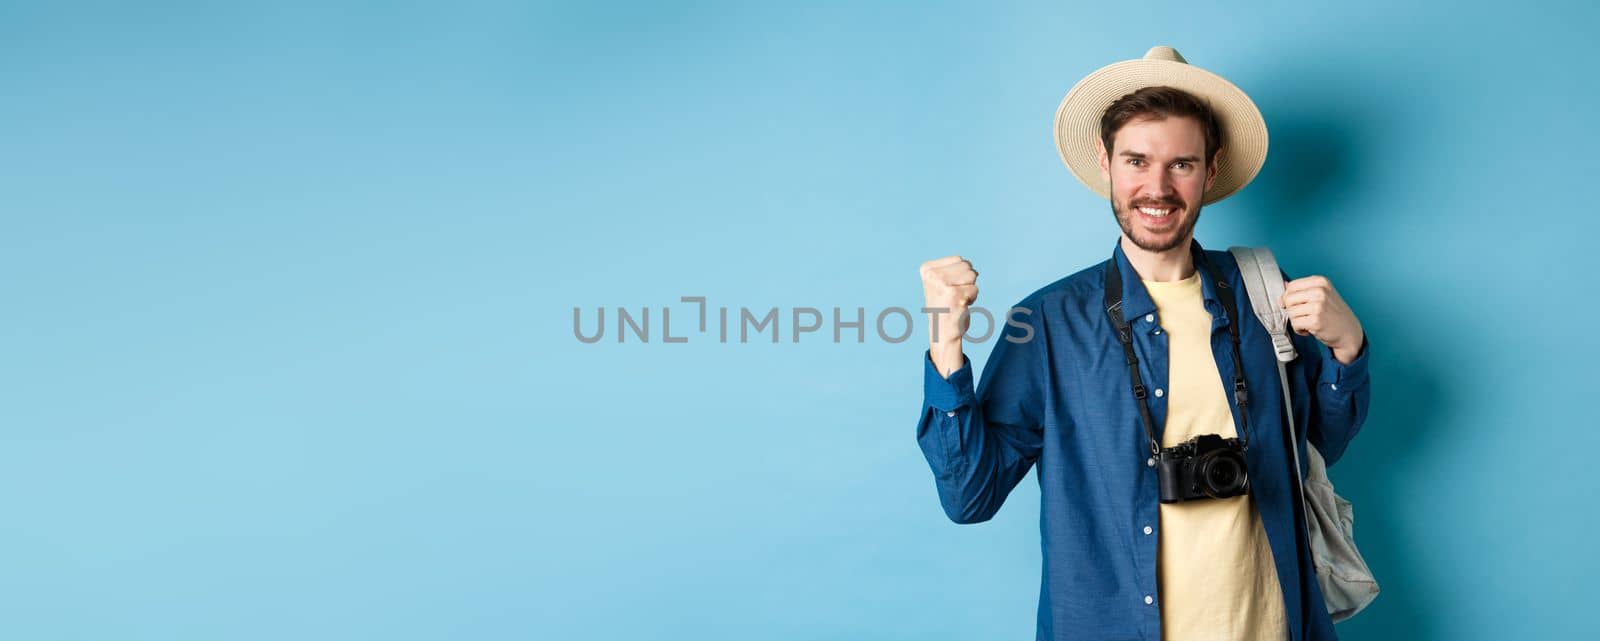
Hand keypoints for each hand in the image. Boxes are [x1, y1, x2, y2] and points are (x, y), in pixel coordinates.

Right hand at [920, 256, 977, 376]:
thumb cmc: (945, 306)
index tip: (947, 289)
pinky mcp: (955, 294)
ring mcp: (943, 284)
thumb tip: (973, 270)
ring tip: (957, 300)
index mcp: (927, 269)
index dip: (959, 274)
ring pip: (972, 275)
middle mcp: (932, 275)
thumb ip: (954, 269)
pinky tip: (960, 306)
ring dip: (970, 289)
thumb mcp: (941, 282)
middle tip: (954, 295)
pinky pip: (975, 289)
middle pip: (966, 265)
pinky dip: (972, 298)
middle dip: (966, 281)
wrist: (942, 332)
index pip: (958, 259)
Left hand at [1279, 275, 1364, 364]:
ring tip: (1308, 322)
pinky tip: (1309, 329)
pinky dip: (1299, 329)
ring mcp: (1319, 306)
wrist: (1349, 332)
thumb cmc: (1333, 314)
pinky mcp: (1316, 320)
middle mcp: (1320, 291)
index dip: (1288, 297)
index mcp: (1321, 282)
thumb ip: (1303, 289)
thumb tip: (1284, 284)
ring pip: (1290, 312)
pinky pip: (1295, 324)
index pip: (1291, 286)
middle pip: (1288, 299)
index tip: (1295, 305)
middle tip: (1303, 315)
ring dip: (1296, 321)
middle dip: (1291, 310)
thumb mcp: (1322, 295)